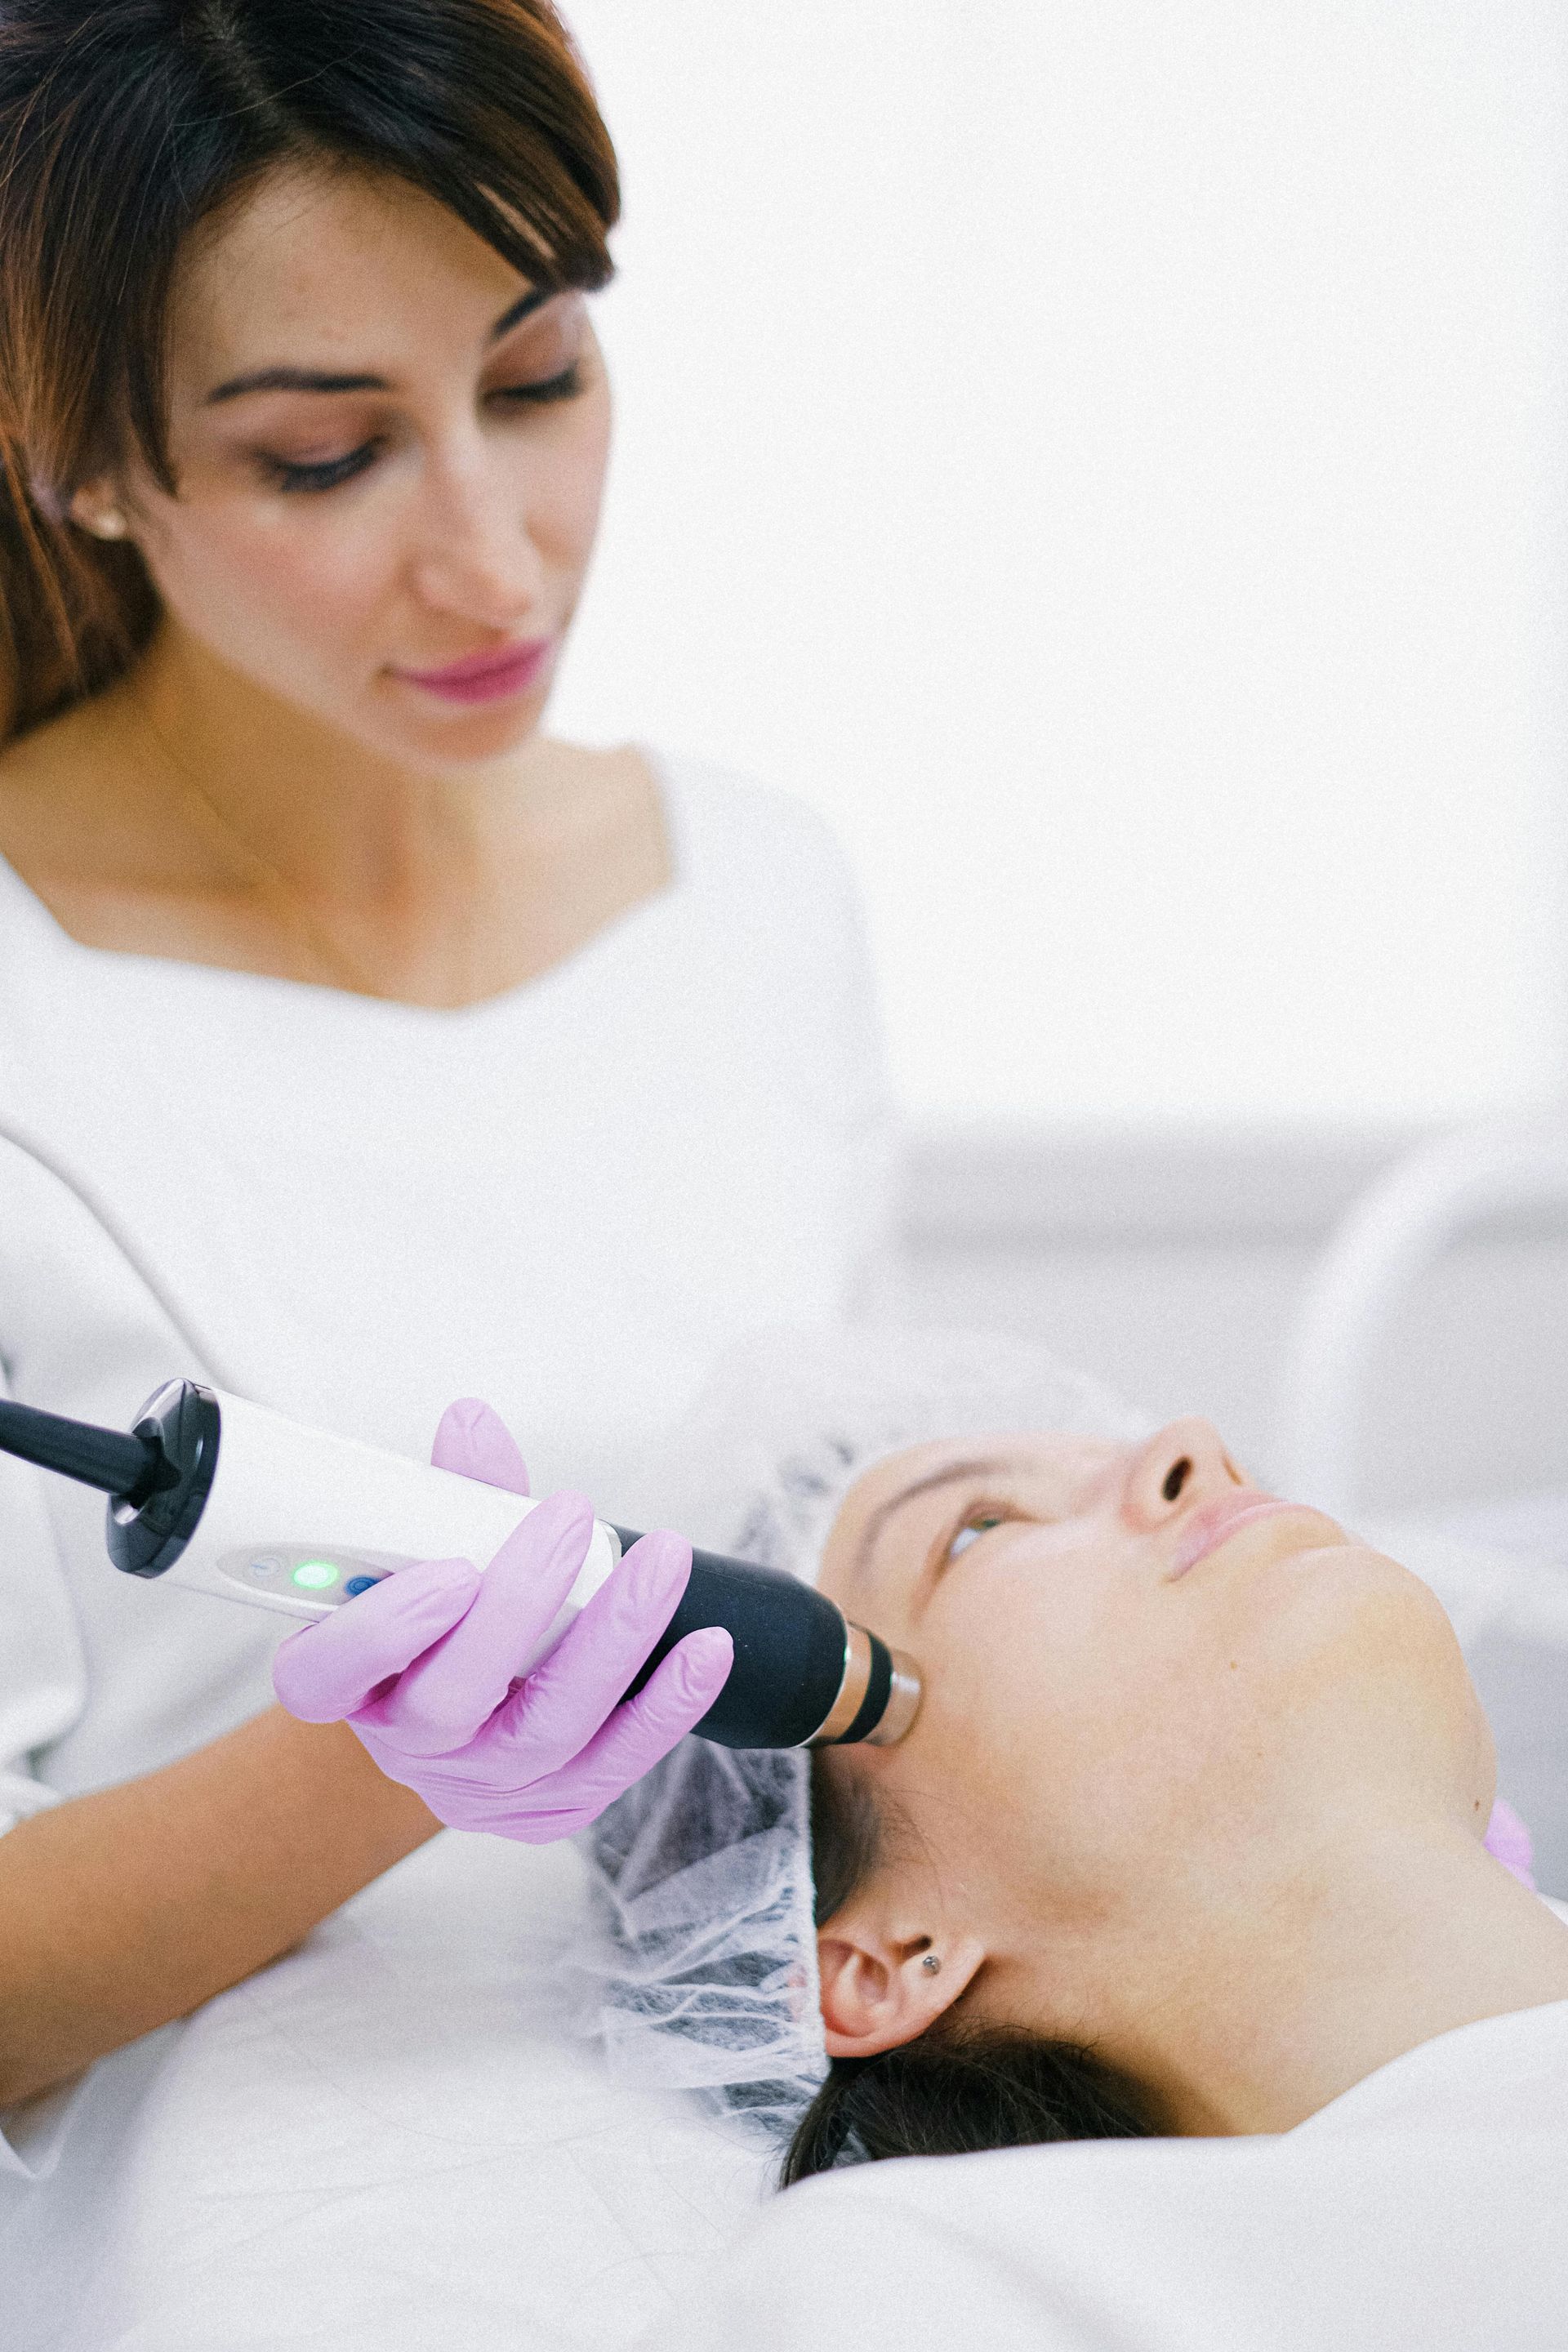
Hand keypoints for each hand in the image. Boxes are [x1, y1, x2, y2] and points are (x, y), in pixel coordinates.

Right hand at [271, 1398, 732, 1841]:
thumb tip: (474, 1421)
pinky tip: (708, 1645)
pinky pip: (616, 1761)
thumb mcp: (430, 1550)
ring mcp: (478, 1789)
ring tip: (662, 1561)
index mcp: (344, 1683)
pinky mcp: (549, 1810)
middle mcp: (404, 1747)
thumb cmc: (443, 1609)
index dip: (381, 1632)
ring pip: (545, 1730)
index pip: (324, 1675)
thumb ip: (452, 1493)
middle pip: (449, 1700)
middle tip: (572, 1516)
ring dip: (613, 1639)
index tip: (452, 1568)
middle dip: (518, 1605)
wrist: (472, 1707)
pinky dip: (668, 1702)